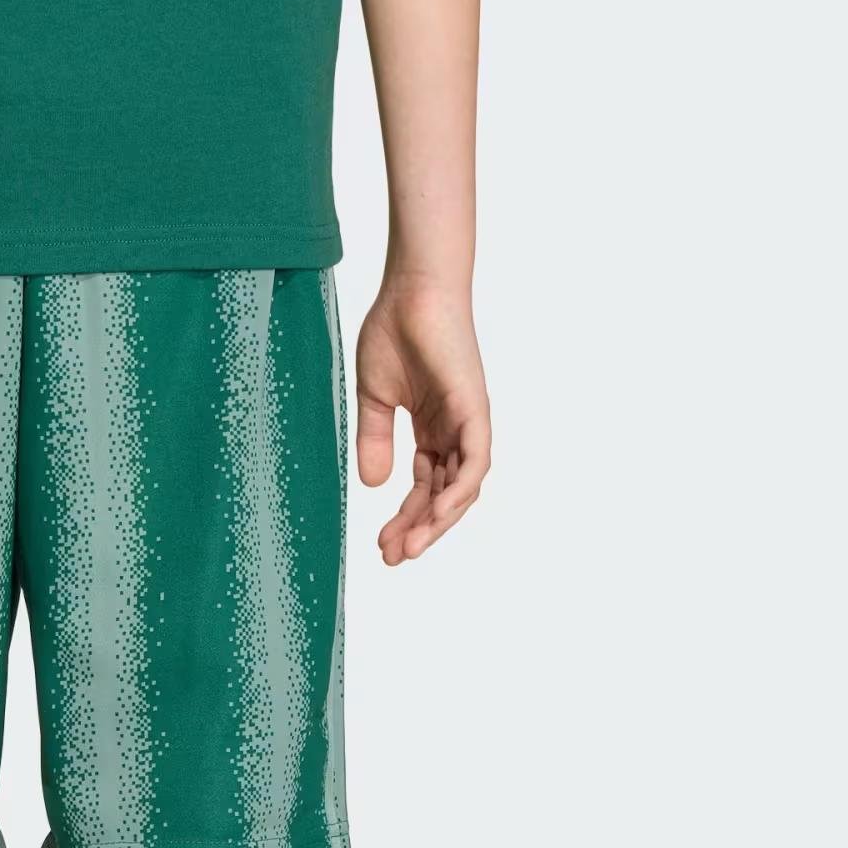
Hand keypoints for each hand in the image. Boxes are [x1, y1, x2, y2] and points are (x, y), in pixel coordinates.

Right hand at [354, 279, 490, 565]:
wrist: (412, 288)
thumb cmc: (393, 330)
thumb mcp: (375, 399)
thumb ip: (375, 441)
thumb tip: (372, 486)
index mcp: (433, 430)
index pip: (422, 487)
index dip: (404, 520)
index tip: (381, 547)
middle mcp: (455, 431)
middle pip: (442, 496)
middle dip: (419, 530)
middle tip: (393, 559)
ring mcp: (468, 422)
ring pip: (462, 488)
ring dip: (438, 522)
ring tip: (410, 548)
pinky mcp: (474, 409)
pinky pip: (475, 462)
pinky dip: (458, 492)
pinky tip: (436, 517)